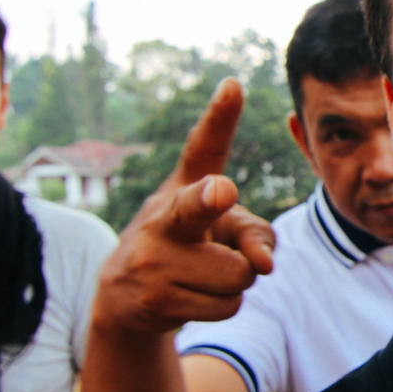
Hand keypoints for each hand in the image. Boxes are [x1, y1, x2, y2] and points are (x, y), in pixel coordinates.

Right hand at [92, 78, 275, 335]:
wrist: (128, 300)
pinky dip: (223, 305)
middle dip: (217, 204)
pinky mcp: (153, 300)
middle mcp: (162, 215)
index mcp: (182, 188)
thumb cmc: (190, 250)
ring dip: (236, 282)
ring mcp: (152, 259)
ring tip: (205, 276)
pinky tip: (193, 298)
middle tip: (219, 192)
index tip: (233, 86)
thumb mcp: (224, 232)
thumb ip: (255, 234)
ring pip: (239, 274)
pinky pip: (226, 305)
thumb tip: (264, 265)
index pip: (202, 147)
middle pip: (204, 204)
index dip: (220, 117)